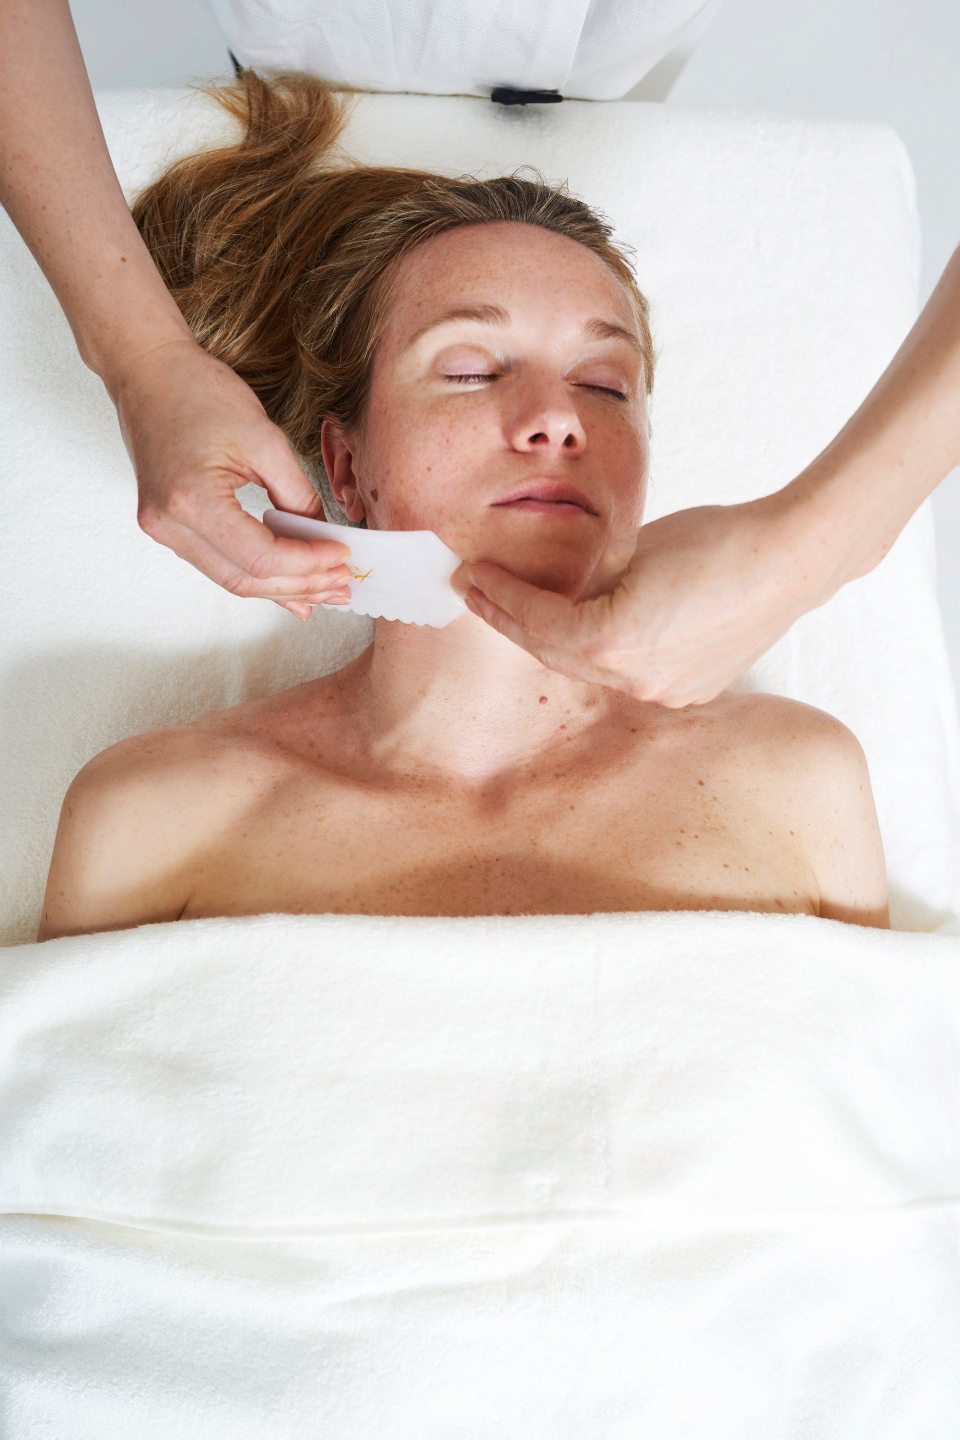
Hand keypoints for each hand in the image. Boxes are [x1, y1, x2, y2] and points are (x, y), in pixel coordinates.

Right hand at [115, 339, 352, 618]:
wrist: (147, 370)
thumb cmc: (197, 390)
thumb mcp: (265, 439)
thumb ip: (298, 494)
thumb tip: (322, 535)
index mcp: (192, 500)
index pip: (262, 557)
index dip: (309, 564)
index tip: (343, 558)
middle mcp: (169, 525)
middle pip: (246, 579)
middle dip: (300, 586)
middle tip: (342, 585)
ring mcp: (162, 529)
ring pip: (232, 579)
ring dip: (281, 587)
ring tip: (323, 589)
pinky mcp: (167, 526)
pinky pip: (218, 563)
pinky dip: (256, 573)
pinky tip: (287, 585)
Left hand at [462, 494, 833, 706]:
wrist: (793, 559)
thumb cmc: (718, 538)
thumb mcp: (632, 549)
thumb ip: (586, 579)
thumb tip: (556, 590)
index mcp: (613, 640)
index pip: (537, 622)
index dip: (500, 597)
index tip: (472, 576)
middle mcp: (634, 680)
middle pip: (555, 654)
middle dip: (513, 621)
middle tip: (478, 591)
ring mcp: (663, 692)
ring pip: (590, 668)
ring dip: (554, 639)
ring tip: (523, 608)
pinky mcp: (688, 691)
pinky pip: (626, 674)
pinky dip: (598, 651)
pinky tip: (584, 626)